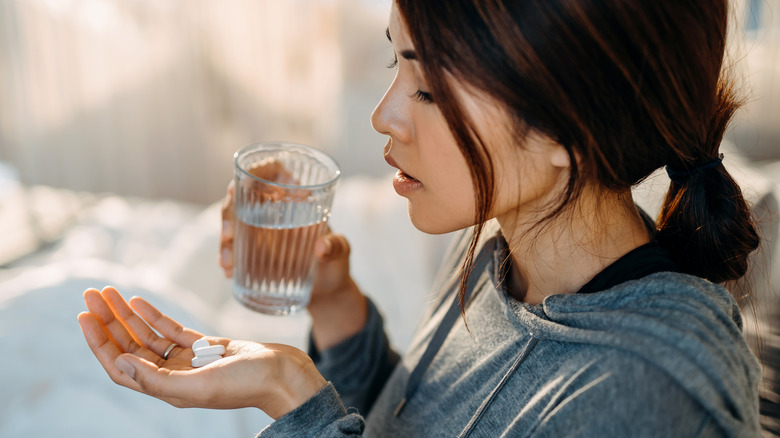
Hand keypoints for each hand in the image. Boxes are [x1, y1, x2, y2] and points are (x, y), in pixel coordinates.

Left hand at [77, 287, 326, 418]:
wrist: (285, 375)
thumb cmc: (249, 384)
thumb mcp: (202, 386)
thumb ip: (159, 380)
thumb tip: (120, 363)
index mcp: (168, 389)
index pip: (121, 365)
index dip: (100, 342)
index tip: (85, 316)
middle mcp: (173, 375)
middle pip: (130, 346)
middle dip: (108, 320)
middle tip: (91, 294)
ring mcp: (189, 361)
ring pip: (148, 335)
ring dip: (127, 314)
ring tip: (109, 291)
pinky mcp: (206, 347)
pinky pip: (172, 329)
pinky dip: (154, 314)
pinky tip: (139, 300)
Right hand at [219, 161, 367, 348]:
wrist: (328, 293)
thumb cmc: (337, 264)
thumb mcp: (342, 252)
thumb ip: (337, 247)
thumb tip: (321, 248)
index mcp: (297, 197)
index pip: (273, 171)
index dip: (255, 170)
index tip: (242, 183)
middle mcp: (275, 209)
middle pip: (242, 196)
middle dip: (229, 213)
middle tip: (229, 235)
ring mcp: (261, 230)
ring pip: (233, 222)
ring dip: (225, 240)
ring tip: (228, 263)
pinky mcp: (254, 251)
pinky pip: (234, 248)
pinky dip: (228, 258)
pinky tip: (229, 270)